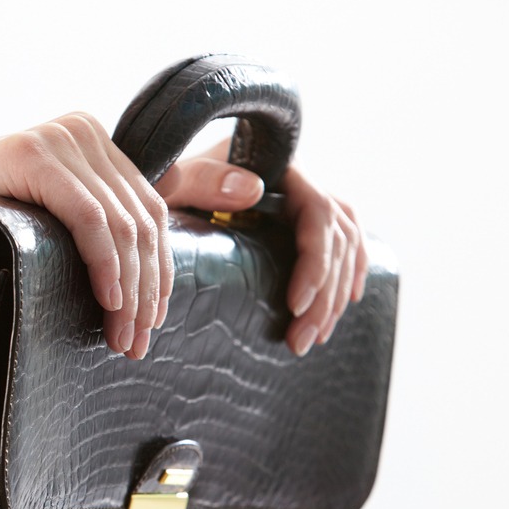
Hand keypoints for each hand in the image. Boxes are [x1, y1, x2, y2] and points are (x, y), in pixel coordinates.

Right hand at [0, 113, 169, 359]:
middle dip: (144, 290)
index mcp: (92, 142)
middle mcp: (83, 131)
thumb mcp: (45, 220)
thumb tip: (152, 283)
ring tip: (121, 335)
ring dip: (128, 289)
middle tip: (135, 342)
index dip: (158, 272)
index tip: (151, 322)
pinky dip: (105, 264)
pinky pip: (90, 219)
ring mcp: (61, 138)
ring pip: (122, 225)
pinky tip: (106, 300)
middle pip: (141, 221)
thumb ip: (93, 229)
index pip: (148, 212)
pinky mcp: (37, 154)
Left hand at [156, 141, 366, 355]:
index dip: (315, 262)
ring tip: (314, 337)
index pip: (318, 213)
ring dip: (336, 294)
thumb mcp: (175, 181)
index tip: (295, 305)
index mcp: (278, 168)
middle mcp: (300, 181)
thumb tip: (254, 190)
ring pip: (346, 243)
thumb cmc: (164, 184)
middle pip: (337, 236)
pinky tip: (348, 301)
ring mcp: (304, 199)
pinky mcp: (302, 220)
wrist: (158, 188)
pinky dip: (349, 271)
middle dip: (325, 294)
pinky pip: (345, 242)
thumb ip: (201, 180)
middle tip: (301, 340)